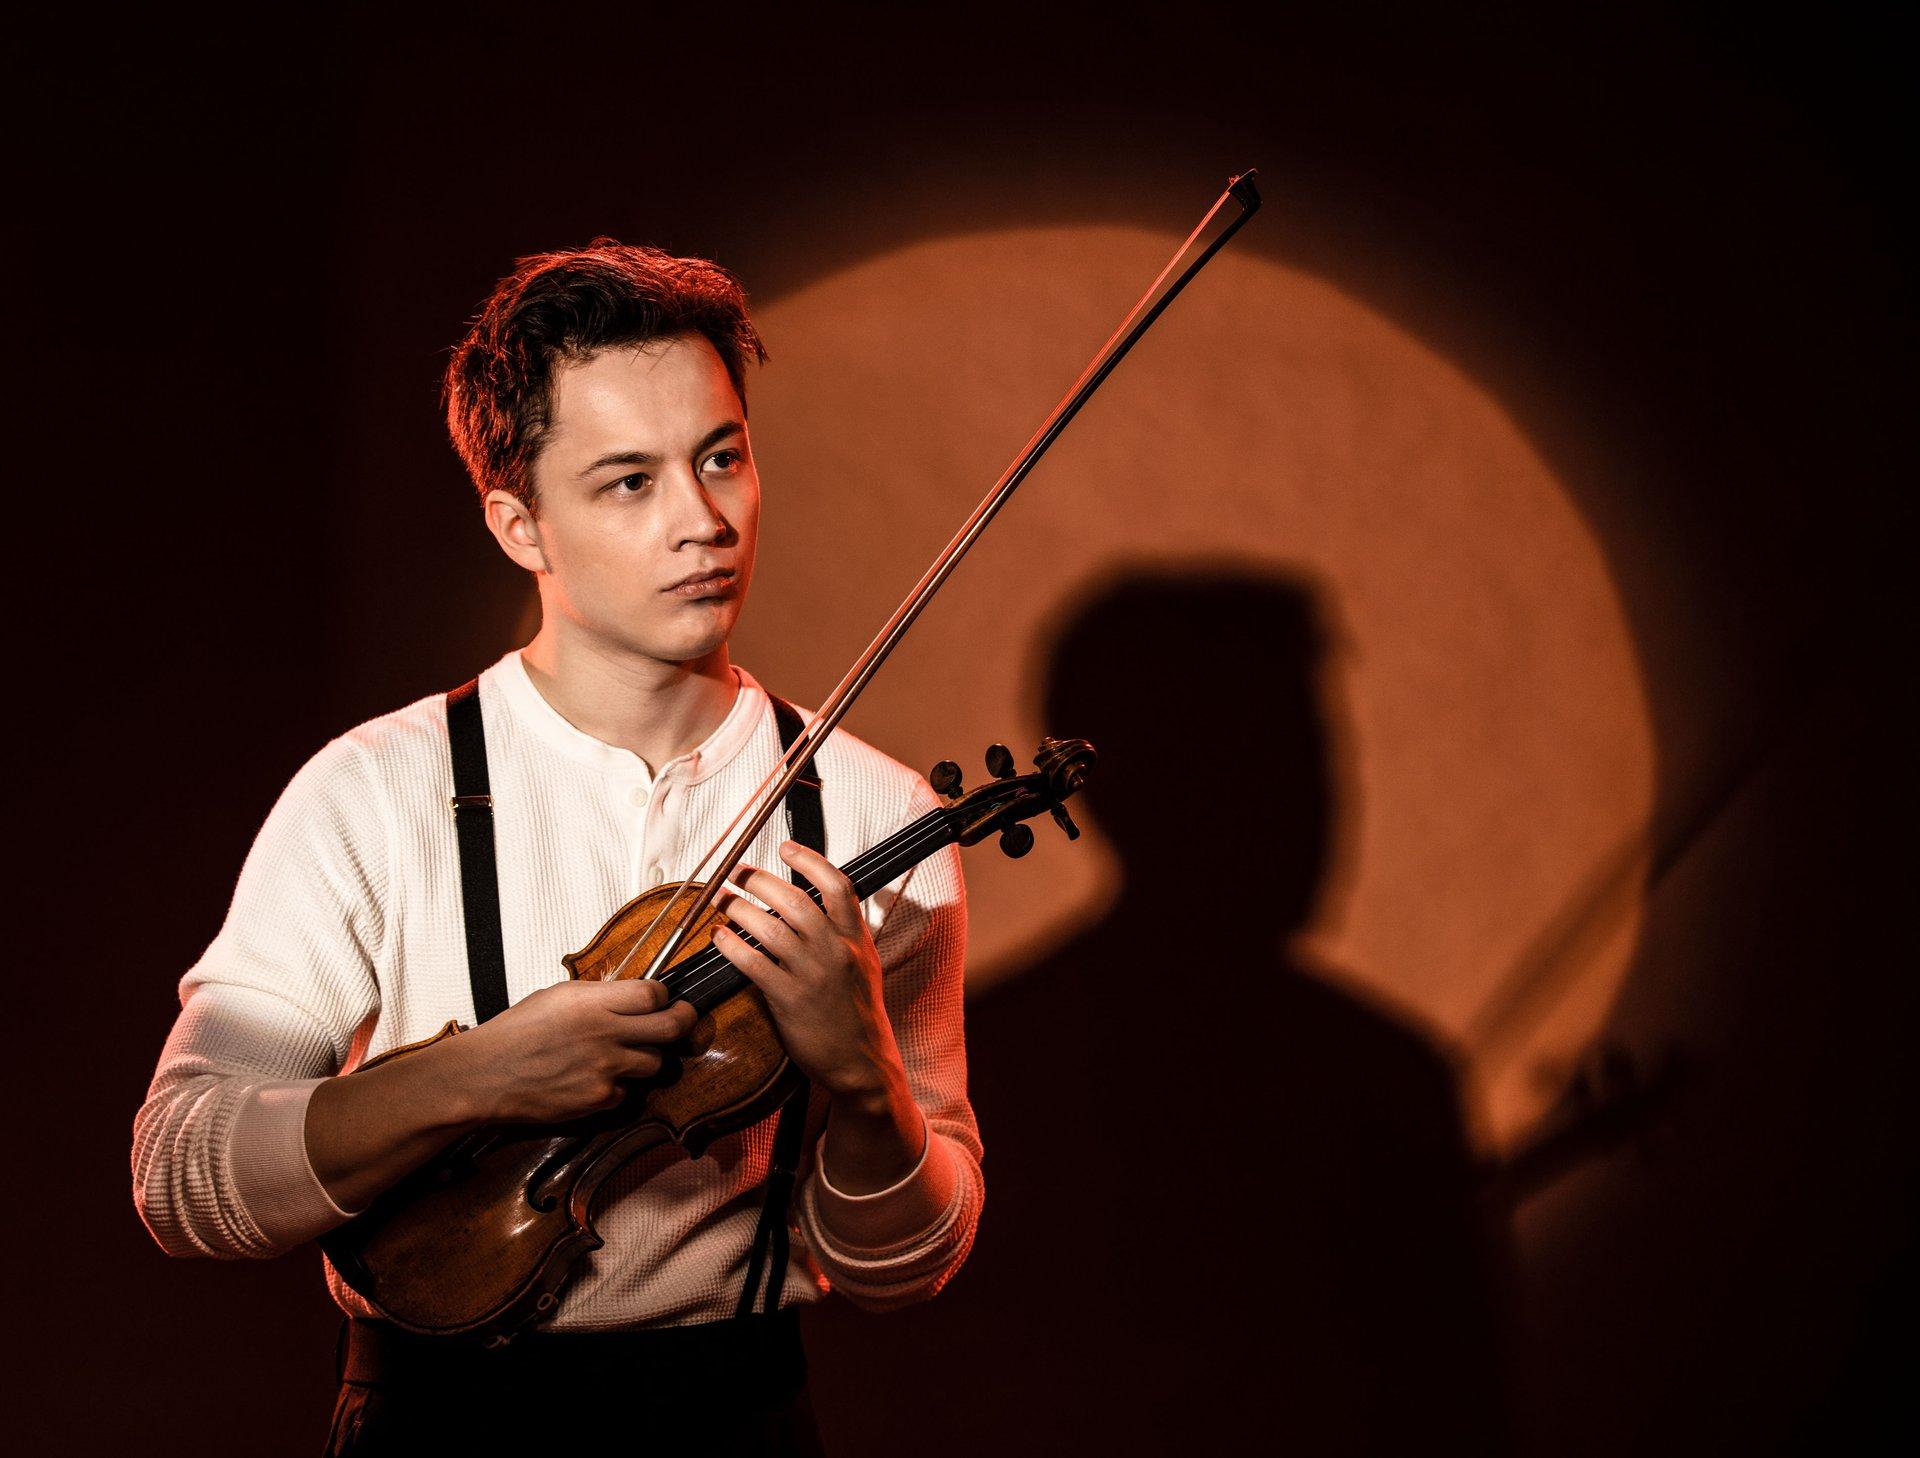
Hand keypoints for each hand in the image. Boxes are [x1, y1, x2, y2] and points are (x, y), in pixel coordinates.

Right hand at [455, 977, 696, 1122]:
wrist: (485, 1076)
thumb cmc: (515, 1033)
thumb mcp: (556, 996)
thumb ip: (598, 996)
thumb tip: (631, 996)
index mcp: (593, 1002)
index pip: (655, 994)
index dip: (664, 995)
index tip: (663, 998)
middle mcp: (606, 1034)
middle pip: (672, 1027)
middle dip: (685, 1020)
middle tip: (684, 1018)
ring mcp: (606, 1069)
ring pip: (654, 1063)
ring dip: (645, 1057)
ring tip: (623, 1054)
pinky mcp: (600, 1099)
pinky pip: (626, 1092)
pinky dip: (617, 1086)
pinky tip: (594, 1079)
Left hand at [710, 841, 908, 1100]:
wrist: (862, 1061)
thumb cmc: (858, 1012)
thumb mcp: (863, 963)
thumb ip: (842, 933)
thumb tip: (811, 903)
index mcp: (855, 938)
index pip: (836, 885)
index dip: (809, 860)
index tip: (785, 848)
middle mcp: (835, 950)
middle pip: (794, 899)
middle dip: (758, 879)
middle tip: (736, 873)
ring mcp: (812, 974)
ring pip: (769, 927)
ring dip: (738, 908)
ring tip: (721, 899)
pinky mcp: (789, 999)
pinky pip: (753, 962)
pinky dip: (732, 945)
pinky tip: (720, 936)